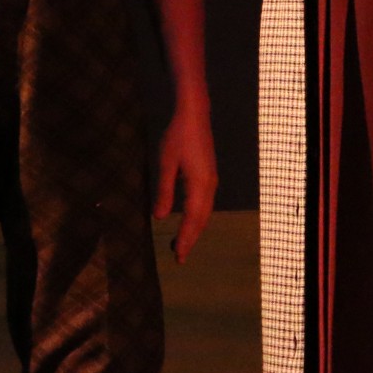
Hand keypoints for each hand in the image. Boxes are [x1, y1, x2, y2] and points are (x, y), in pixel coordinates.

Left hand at [152, 98, 217, 262]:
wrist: (195, 114)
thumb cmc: (178, 137)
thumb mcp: (166, 163)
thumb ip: (164, 191)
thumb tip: (161, 217)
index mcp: (200, 185)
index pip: (193, 219)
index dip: (186, 239)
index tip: (179, 257)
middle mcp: (210, 186)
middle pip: (202, 219)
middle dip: (191, 239)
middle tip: (180, 257)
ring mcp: (211, 180)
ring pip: (205, 212)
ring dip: (195, 229)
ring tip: (183, 243)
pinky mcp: (209, 175)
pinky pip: (206, 203)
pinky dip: (198, 217)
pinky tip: (190, 220)